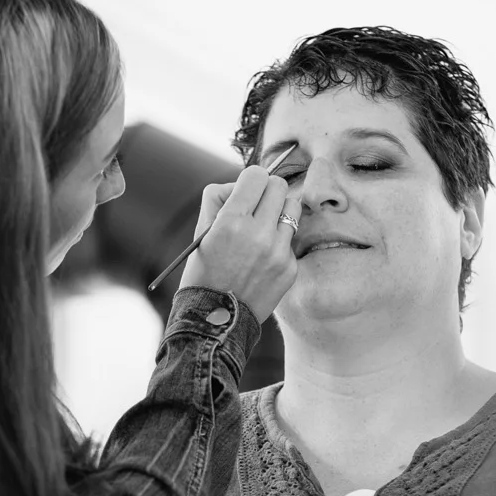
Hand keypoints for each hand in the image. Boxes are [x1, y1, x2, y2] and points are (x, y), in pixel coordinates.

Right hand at [178, 164, 299, 323]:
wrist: (215, 320)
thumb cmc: (204, 270)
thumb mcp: (202, 230)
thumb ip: (221, 197)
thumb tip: (245, 183)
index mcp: (231, 222)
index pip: (256, 174)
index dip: (250, 180)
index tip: (246, 192)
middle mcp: (258, 235)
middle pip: (279, 185)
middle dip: (266, 191)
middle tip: (256, 207)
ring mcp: (278, 253)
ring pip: (292, 208)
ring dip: (278, 212)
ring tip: (263, 229)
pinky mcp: (290, 269)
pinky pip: (292, 239)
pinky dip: (279, 243)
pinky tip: (263, 259)